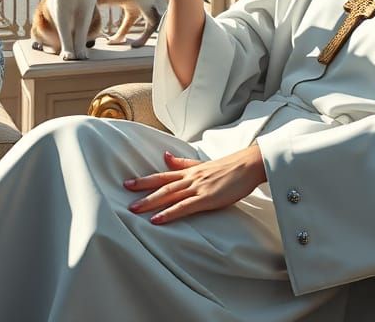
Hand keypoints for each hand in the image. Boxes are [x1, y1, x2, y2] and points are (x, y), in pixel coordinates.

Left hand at [125, 146, 266, 223]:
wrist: (249, 165)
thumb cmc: (230, 167)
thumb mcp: (203, 163)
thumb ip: (184, 162)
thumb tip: (165, 155)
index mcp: (190, 171)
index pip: (163, 175)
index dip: (145, 180)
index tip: (128, 183)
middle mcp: (191, 178)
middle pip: (162, 185)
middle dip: (142, 191)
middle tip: (125, 197)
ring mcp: (198, 187)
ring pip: (170, 195)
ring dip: (151, 202)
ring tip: (134, 209)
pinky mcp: (207, 198)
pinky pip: (184, 207)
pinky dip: (169, 213)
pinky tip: (157, 219)